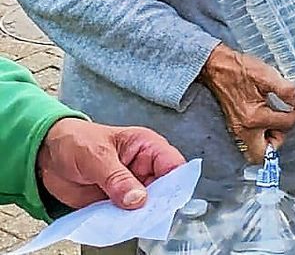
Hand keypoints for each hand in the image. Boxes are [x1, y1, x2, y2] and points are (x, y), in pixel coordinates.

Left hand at [36, 118, 184, 210]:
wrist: (47, 157)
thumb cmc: (75, 142)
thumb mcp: (96, 156)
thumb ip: (117, 177)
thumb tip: (138, 199)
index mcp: (147, 147)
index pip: (173, 164)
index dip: (175, 182)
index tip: (167, 200)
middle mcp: (145, 168)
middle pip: (164, 190)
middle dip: (157, 204)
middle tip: (145, 215)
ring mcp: (131, 187)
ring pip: (146, 207)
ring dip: (138, 216)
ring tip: (128, 221)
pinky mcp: (117, 203)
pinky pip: (126, 216)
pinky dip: (122, 223)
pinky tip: (116, 224)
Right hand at [198, 44, 294, 162]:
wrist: (217, 67)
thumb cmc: (239, 69)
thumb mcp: (265, 75)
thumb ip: (285, 89)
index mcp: (253, 117)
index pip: (285, 125)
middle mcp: (243, 128)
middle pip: (264, 153)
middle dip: (278, 140)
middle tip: (285, 121)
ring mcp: (237, 129)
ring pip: (256, 149)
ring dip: (270, 138)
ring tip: (277, 118)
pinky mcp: (235, 126)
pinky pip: (250, 140)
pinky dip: (261, 134)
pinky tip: (267, 117)